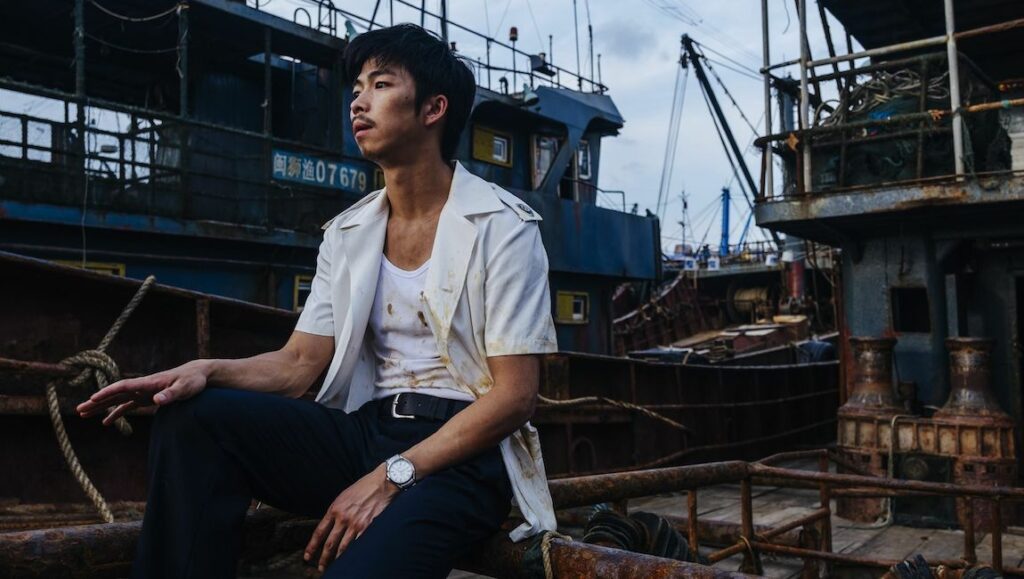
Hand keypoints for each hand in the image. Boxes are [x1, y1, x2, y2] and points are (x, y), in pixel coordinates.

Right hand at [76, 359, 211, 425]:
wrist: (197, 375)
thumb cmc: (192, 381)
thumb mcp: (184, 388)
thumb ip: (170, 394)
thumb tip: (157, 401)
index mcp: (148, 382)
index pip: (123, 386)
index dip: (108, 391)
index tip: (93, 397)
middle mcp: (142, 386)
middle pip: (115, 393)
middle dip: (97, 401)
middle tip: (79, 409)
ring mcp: (143, 392)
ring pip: (117, 399)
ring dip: (101, 406)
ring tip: (84, 414)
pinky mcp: (146, 398)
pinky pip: (127, 406)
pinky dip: (116, 413)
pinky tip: (106, 422)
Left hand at [304, 464, 399, 571]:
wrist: (382, 482)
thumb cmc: (364, 487)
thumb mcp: (344, 496)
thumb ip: (336, 511)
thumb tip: (330, 525)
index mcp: (335, 509)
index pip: (319, 532)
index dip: (312, 546)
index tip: (307, 555)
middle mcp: (343, 518)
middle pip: (329, 543)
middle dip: (323, 558)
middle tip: (320, 567)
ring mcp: (356, 524)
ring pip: (343, 548)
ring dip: (337, 560)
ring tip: (334, 567)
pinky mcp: (368, 527)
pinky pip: (358, 545)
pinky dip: (353, 554)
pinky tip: (351, 559)